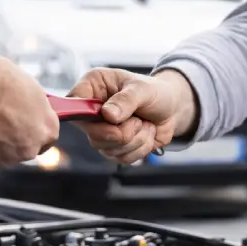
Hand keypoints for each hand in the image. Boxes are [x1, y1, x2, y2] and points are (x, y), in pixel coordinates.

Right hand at [0, 50, 59, 166]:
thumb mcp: (25, 85)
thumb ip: (30, 104)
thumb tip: (25, 105)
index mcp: (46, 128)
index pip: (49, 134)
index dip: (36, 126)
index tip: (28, 121)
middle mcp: (28, 148)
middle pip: (25, 145)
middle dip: (15, 135)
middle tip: (0, 116)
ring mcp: (3, 157)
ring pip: (2, 152)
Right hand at [69, 67, 193, 163]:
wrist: (172, 109)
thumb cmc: (155, 92)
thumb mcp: (143, 89)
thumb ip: (126, 100)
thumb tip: (108, 115)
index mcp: (93, 87)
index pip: (74, 104)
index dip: (86, 115)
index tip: (109, 116)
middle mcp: (92, 111)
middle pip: (93, 134)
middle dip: (123, 131)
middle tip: (138, 119)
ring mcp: (101, 132)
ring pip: (109, 149)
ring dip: (136, 139)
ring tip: (144, 123)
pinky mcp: (113, 148)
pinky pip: (122, 158)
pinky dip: (140, 148)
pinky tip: (145, 133)